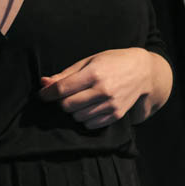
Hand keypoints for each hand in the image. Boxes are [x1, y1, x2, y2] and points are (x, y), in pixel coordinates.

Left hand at [38, 48, 171, 129]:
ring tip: (80, 99)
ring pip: (77, 117)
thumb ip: (65, 74)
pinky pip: (90, 124)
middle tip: (65, 95)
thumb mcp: (88, 61)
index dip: (47, 94)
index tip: (42, 95)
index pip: (62, 89)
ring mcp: (111, 104)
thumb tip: (43, 83)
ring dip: (74, 110)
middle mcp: (103, 90)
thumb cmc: (112, 62)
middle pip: (67, 105)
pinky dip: (85, 118)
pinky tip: (89, 107)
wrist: (142, 71)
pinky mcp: (116, 115)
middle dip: (61, 101)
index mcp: (94, 73)